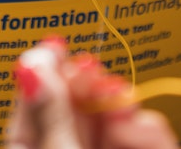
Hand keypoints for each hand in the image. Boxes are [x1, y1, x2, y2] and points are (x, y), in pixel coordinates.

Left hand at [7, 37, 177, 148]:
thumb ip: (49, 113)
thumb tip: (30, 64)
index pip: (37, 103)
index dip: (47, 68)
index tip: (55, 43)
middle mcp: (73, 148)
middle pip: (83, 104)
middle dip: (90, 83)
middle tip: (91, 70)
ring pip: (121, 116)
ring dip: (122, 104)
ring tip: (118, 100)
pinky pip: (151, 136)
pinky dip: (148, 129)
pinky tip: (141, 125)